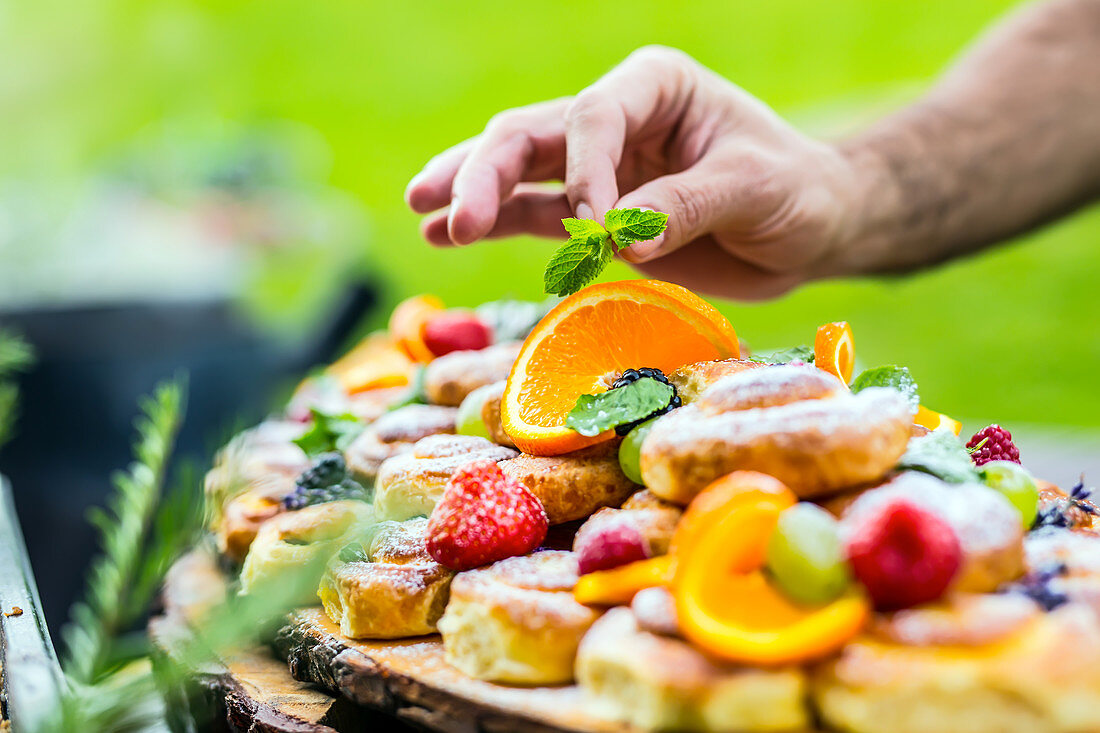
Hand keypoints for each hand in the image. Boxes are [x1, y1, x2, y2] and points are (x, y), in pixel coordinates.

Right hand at [406, 46, 865, 298]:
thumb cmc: (794, 191)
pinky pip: (532, 216)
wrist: (808, 228)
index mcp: (655, 88)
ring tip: (424, 214)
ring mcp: (598, 167)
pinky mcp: (593, 214)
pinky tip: (443, 234)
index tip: (596, 229)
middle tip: (450, 213)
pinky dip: (492, 225)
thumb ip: (689, 204)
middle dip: (487, 173)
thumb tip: (623, 243)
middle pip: (531, 135)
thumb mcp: (755, 188)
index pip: (594, 116)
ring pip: (517, 171)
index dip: (582, 170)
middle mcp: (616, 119)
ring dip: (470, 192)